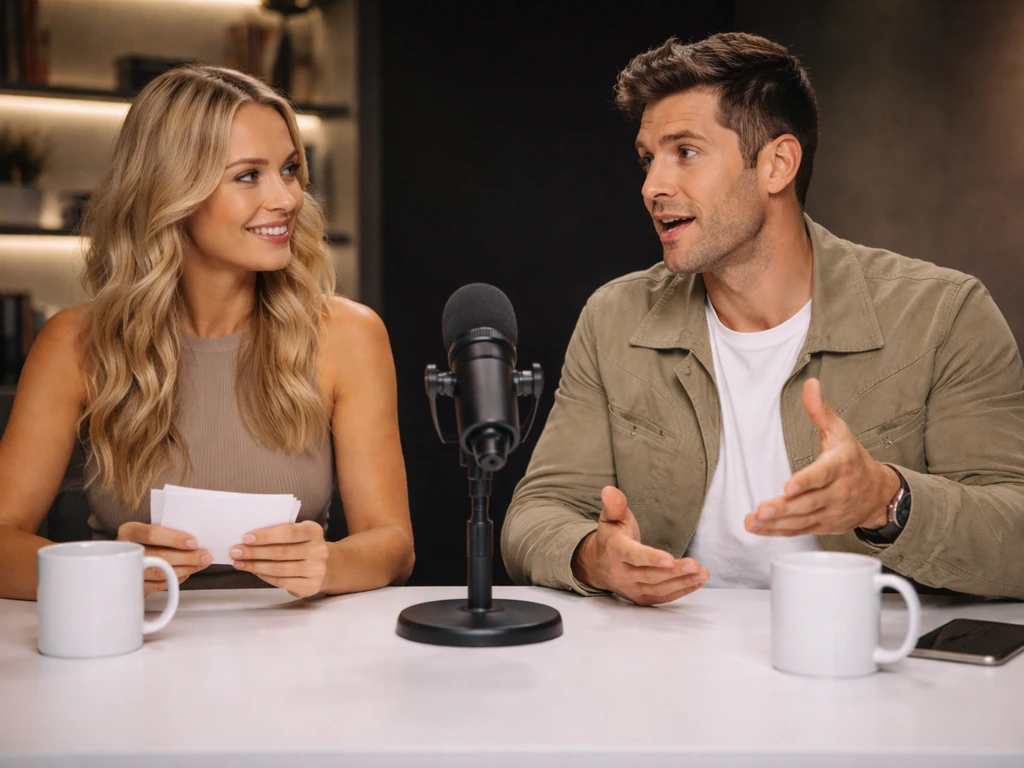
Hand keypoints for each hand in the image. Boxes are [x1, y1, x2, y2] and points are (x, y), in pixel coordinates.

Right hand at [116, 522, 211, 595]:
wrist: (123, 554)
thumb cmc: (144, 539)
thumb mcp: (151, 529)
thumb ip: (168, 532)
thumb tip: (196, 542)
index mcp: (130, 531)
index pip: (153, 534)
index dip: (176, 539)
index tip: (194, 543)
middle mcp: (127, 550)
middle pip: (159, 556)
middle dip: (187, 558)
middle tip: (204, 557)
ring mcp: (128, 570)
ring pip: (160, 573)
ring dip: (185, 570)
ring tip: (198, 565)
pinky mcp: (134, 585)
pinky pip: (157, 586)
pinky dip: (175, 580)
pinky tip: (185, 573)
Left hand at [230, 520, 329, 597]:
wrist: (323, 566)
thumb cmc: (302, 546)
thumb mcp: (297, 533)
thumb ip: (279, 534)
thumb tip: (248, 540)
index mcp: (314, 531)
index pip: (288, 532)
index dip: (266, 536)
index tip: (246, 538)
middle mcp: (319, 550)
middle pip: (281, 552)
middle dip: (254, 552)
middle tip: (235, 551)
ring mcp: (317, 570)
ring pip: (279, 569)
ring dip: (255, 566)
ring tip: (240, 563)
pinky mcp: (311, 586)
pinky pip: (282, 582)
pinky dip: (264, 576)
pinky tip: (254, 571)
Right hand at [572, 486, 708, 605]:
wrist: (597, 565)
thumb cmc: (610, 537)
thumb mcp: (610, 517)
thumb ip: (614, 505)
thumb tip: (609, 490)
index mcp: (614, 551)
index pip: (632, 556)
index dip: (650, 558)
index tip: (669, 558)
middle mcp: (621, 573)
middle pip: (650, 575)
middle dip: (674, 572)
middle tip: (696, 566)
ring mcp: (630, 588)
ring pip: (659, 589)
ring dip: (682, 582)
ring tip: (702, 573)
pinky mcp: (640, 598)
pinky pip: (662, 597)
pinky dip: (681, 591)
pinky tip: (696, 582)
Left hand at [745, 378, 899, 536]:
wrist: (879, 493)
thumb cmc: (853, 460)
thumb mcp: (840, 432)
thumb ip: (820, 410)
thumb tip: (810, 384)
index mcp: (841, 466)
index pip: (823, 475)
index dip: (806, 481)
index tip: (788, 486)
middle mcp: (838, 492)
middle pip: (809, 502)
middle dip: (785, 508)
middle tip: (763, 509)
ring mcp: (831, 512)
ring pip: (803, 520)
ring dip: (777, 523)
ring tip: (755, 520)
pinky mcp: (824, 525)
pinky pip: (800, 531)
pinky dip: (778, 532)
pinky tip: (759, 529)